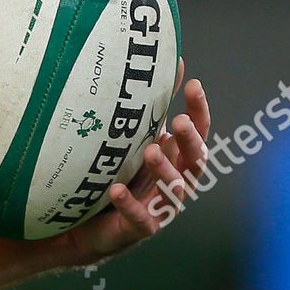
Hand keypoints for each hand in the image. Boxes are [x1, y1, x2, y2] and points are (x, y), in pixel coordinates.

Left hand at [60, 57, 209, 265]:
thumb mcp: (136, 136)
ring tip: (150, 150)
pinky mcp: (139, 228)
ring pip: (173, 190)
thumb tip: (170, 60)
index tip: (194, 86)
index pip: (198, 131)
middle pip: (195, 161)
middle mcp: (175, 180)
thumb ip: (154, 105)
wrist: (89, 220)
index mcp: (177, 156)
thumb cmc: (120, 171)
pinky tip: (116, 191)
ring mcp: (160, 207)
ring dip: (164, 170)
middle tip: (179, 121)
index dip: (200, 110)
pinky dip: (130, 205)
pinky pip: (139, 219)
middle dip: (190, 140)